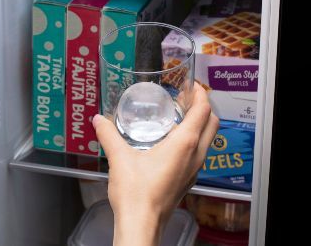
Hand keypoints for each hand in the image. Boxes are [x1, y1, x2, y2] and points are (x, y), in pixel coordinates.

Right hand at [93, 83, 218, 245]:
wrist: (141, 225)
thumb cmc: (136, 193)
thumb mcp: (119, 157)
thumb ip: (108, 134)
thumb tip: (98, 120)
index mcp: (184, 144)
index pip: (203, 111)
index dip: (201, 94)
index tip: (192, 85)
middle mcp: (195, 155)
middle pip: (212, 123)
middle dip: (203, 107)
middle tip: (186, 98)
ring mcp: (194, 169)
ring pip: (208, 139)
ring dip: (199, 123)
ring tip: (178, 115)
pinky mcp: (188, 179)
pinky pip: (199, 153)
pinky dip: (193, 139)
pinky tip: (170, 140)